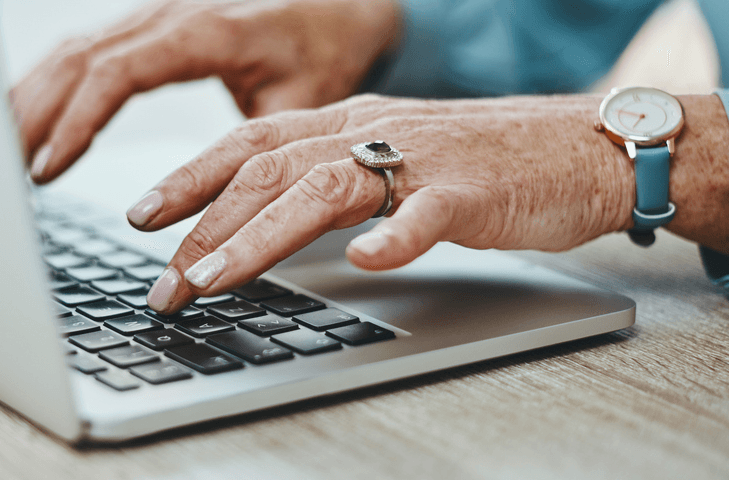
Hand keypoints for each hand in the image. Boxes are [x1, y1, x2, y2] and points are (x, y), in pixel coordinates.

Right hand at [12, 0, 399, 183]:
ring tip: (11, 154)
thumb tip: (228, 198)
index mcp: (206, 30)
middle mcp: (172, 14)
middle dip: (36, 114)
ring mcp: (160, 16)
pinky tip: (40, 118)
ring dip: (37, 99)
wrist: (340, 8)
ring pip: (77, 50)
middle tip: (10, 172)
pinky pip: (92, 50)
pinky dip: (59, 86)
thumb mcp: (304, 99)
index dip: (79, 119)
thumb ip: (261, 142)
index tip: (52, 166)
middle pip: (81, 58)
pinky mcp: (156, 27)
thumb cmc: (326, 46)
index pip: (119, 70)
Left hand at [132, 94, 640, 312]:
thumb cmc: (491, 159)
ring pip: (326, 189)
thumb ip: (342, 179)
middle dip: (205, 226)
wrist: (582, 146)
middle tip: (166, 281)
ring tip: (215, 280)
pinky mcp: (474, 193)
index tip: (146, 217)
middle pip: (272, 170)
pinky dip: (395, 238)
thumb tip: (278, 219)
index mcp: (356, 122)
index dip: (194, 179)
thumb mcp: (399, 157)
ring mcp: (424, 161)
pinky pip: (429, 214)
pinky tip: (366, 262)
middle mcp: (377, 132)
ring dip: (262, 237)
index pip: (255, 144)